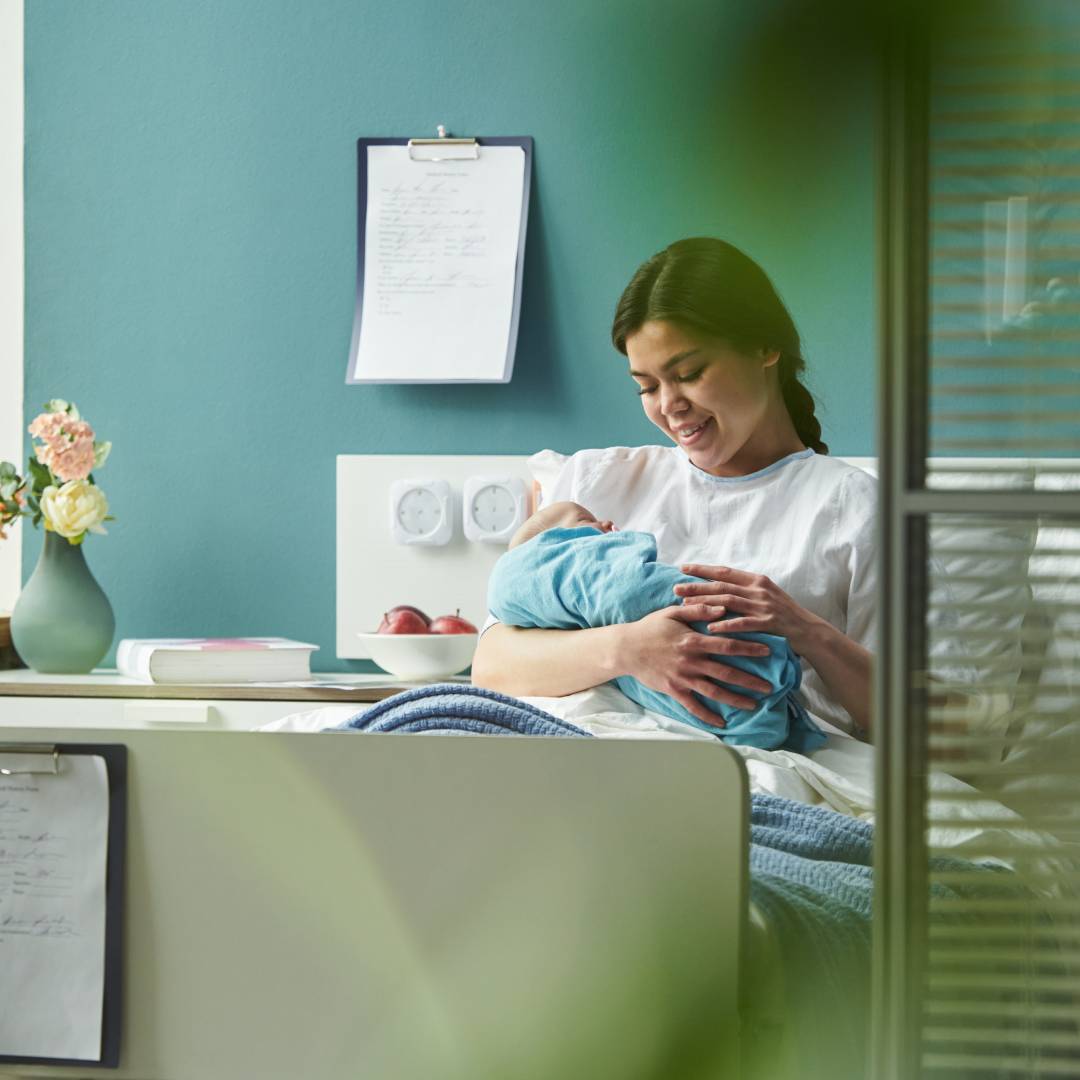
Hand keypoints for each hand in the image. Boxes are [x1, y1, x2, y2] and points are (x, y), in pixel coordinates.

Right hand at [615, 606, 773, 728]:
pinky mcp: (673, 690)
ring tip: (753, 705)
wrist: (626, 648)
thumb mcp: (673, 613)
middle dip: (750, 680)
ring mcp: (682, 678)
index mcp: (694, 641)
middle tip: (770, 687)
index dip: (750, 648)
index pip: (728, 644)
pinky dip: (707, 715)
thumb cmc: (650, 628)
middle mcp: (691, 661)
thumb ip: (699, 610)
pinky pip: (693, 706)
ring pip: (714, 691)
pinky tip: (721, 723)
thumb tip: (722, 607)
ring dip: (735, 699)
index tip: (768, 651)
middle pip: (727, 672)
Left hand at [675, 564, 819, 652]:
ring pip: (729, 601)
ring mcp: (764, 605)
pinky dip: (726, 625)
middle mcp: (759, 589)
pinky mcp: (769, 623)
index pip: (724, 571)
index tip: (683, 568)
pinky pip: (743, 623)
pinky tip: (710, 628)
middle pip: (722, 585)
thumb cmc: (784, 614)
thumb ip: (745, 589)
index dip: (702, 569)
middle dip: (697, 586)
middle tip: (675, 588)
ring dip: (706, 603)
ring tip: (686, 606)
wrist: (809, 630)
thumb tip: (718, 586)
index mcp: (756, 580)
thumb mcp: (765, 595)